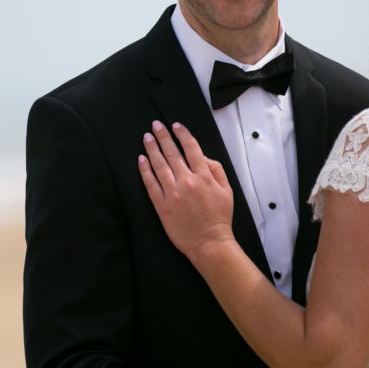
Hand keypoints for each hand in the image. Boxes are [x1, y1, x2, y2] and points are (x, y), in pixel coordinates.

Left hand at [138, 121, 234, 260]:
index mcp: (204, 176)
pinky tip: (141, 160)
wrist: (209, 242)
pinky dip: (145, 170)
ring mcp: (173, 194)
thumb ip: (216, 170)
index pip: (191, 148)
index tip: (176, 126)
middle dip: (163, 136)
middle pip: (172, 153)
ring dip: (152, 149)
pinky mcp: (162, 206)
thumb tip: (203, 157)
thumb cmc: (219, 218)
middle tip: (156, 125)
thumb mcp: (227, 190)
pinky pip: (150, 184)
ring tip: (147, 137)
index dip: (182, 134)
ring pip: (159, 165)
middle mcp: (187, 182)